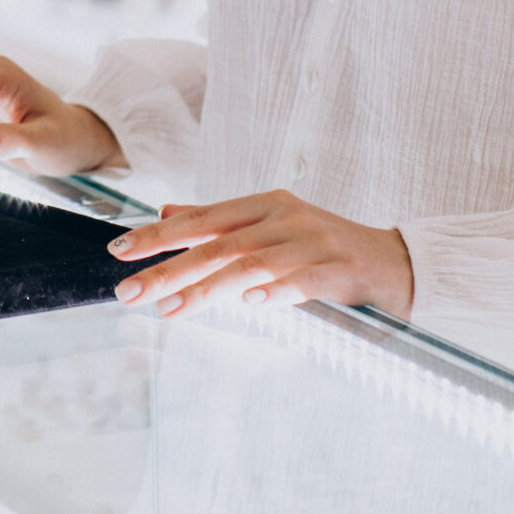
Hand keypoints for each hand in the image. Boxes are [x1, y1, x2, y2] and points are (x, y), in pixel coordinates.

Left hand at [106, 190, 413, 318]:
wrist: (396, 262)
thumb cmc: (325, 246)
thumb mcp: (270, 226)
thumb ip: (218, 220)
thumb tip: (165, 212)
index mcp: (263, 205)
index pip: (200, 219)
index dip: (158, 235)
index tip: (118, 250)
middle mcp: (283, 217)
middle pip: (216, 242)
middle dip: (168, 267)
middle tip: (128, 290)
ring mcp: (311, 241)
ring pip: (250, 263)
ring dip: (206, 288)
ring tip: (170, 308)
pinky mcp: (338, 268)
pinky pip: (301, 280)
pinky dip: (275, 290)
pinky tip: (250, 303)